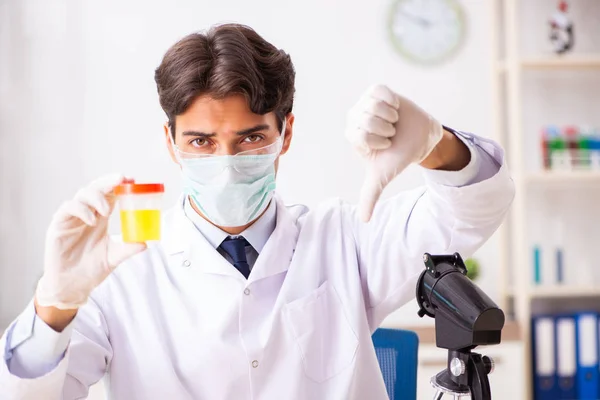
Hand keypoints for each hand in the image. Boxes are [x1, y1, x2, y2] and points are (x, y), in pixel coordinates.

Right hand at [35, 174, 146, 309]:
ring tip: (107, 210)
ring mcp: (72, 218)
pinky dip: (81, 209)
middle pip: (96, 188)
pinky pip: (68, 208)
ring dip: (97, 197)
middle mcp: (87, 214)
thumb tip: (146, 243)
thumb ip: (128, 249)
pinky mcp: (58, 225)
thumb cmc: (92, 269)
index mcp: (100, 218)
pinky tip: (92, 220)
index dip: (119, 185)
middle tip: (121, 179)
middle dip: (108, 181)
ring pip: (82, 194)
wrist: (72, 286)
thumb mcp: (114, 257)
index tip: (132, 180)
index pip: (110, 194)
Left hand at [345, 84, 442, 221]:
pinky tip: (395, 109)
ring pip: (373, 105)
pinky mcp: (377, 90)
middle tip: (390, 132)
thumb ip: (370, 195)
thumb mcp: (382, 176)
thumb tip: (364, 220)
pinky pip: (381, 92)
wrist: (419, 138)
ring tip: (393, 121)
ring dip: (390, 116)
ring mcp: (365, 102)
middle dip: (385, 129)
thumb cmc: (398, 155)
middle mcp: (354, 118)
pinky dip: (392, 101)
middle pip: (366, 119)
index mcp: (352, 135)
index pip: (360, 135)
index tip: (385, 144)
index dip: (379, 140)